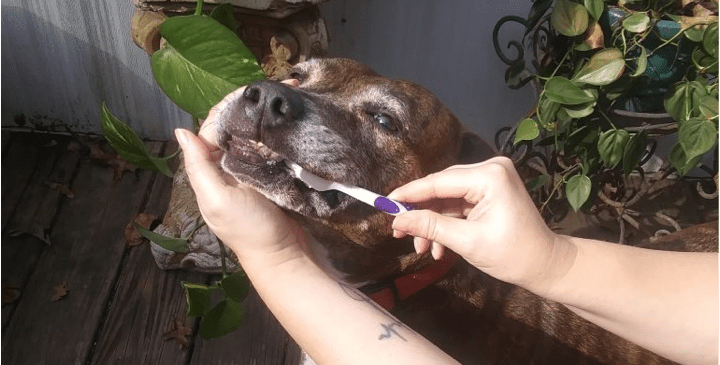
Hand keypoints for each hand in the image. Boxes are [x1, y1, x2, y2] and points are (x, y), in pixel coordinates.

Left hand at [176, 87, 304, 265]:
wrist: (286, 257)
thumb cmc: (250, 230)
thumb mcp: (218, 199)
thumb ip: (199, 167)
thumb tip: (180, 130)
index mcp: (211, 168)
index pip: (215, 125)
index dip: (233, 104)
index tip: (257, 88)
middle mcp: (229, 166)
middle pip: (236, 125)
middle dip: (253, 104)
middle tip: (282, 87)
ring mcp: (253, 171)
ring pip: (255, 133)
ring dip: (268, 115)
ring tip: (290, 95)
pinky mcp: (274, 176)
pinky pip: (272, 147)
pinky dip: (280, 132)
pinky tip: (293, 121)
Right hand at [389, 157, 574, 293]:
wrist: (545, 266)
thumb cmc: (513, 254)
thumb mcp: (467, 241)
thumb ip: (430, 226)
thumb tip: (397, 219)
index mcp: (489, 175)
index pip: (439, 182)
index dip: (409, 194)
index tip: (384, 203)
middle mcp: (490, 169)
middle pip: (441, 188)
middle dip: (420, 213)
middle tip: (398, 231)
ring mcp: (491, 179)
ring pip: (447, 199)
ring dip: (432, 223)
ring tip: (421, 247)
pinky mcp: (490, 192)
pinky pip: (458, 204)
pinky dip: (446, 224)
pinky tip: (438, 246)